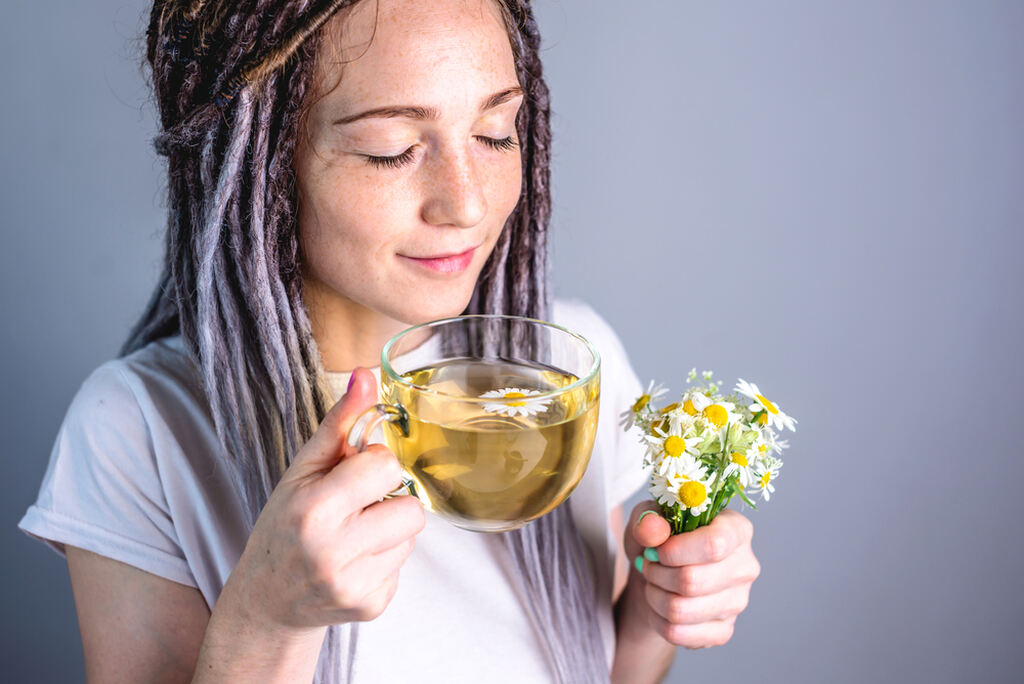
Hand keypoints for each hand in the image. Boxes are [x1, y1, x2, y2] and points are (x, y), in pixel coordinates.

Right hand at [222, 367, 425, 631]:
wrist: (268, 599)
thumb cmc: (284, 525)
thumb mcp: (302, 470)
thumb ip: (340, 422)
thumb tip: (367, 376)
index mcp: (315, 511)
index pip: (386, 467)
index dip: (374, 464)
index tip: (350, 475)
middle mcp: (335, 553)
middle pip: (413, 507)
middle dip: (390, 499)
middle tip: (355, 507)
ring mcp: (355, 585)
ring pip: (413, 534)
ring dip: (391, 527)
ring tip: (354, 533)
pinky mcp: (372, 606)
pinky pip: (405, 563)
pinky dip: (385, 556)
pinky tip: (354, 560)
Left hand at [625, 503, 759, 649]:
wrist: (663, 572)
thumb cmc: (662, 538)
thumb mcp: (648, 517)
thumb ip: (648, 518)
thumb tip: (652, 529)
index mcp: (736, 530)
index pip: (714, 545)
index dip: (675, 551)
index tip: (656, 549)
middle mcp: (745, 567)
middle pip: (691, 581)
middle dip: (656, 573)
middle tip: (648, 563)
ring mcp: (738, 602)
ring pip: (680, 610)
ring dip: (653, 595)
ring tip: (653, 582)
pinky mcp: (724, 630)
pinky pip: (678, 633)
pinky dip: (657, 620)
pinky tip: (660, 605)